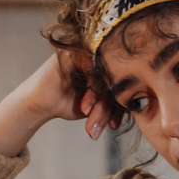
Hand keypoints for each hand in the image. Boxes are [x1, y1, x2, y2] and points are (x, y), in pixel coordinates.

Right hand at [0, 51, 123, 156]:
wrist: (40, 105)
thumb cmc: (68, 104)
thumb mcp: (96, 107)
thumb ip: (114, 103)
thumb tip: (138, 106)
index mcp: (108, 67)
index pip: (122, 84)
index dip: (121, 106)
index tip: (114, 125)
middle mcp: (99, 57)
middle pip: (115, 81)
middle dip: (109, 107)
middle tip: (106, 126)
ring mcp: (87, 52)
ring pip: (104, 77)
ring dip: (100, 103)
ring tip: (91, 118)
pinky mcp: (74, 52)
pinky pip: (92, 68)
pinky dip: (91, 90)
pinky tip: (85, 106)